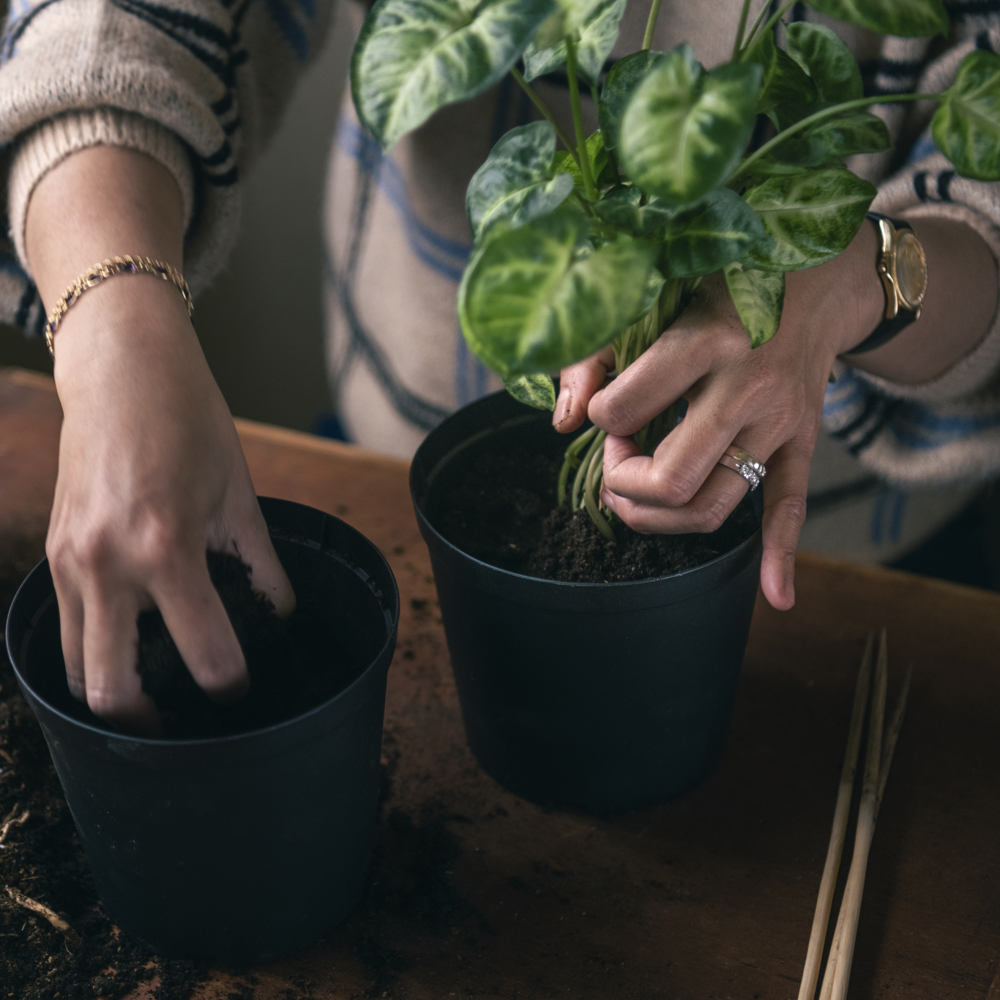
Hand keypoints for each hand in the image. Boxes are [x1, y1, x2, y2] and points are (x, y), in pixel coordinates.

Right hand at [26, 145, 293, 733]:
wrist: (120, 368)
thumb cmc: (189, 419)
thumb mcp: (240, 493)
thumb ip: (262, 565)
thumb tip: (283, 614)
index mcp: (164, 546)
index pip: (205, 652)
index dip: (233, 683)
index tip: (245, 685)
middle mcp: (104, 564)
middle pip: (113, 689)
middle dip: (154, 719)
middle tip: (189, 716)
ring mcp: (67, 562)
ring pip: (76, 668)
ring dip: (115, 693)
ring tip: (157, 691)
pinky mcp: (50, 555)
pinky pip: (64, 629)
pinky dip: (93, 653)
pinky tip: (129, 647)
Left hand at [554, 223, 884, 611]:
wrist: (820, 276)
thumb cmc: (725, 277)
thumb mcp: (659, 291)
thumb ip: (597, 349)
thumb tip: (562, 420)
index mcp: (705, 341)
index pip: (623, 411)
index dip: (598, 419)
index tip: (603, 409)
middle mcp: (748, 389)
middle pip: (671, 478)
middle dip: (623, 482)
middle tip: (616, 458)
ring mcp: (779, 424)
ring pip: (713, 507)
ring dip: (659, 517)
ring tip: (635, 492)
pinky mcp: (801, 443)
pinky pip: (792, 509)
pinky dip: (781, 557)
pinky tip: (776, 597)